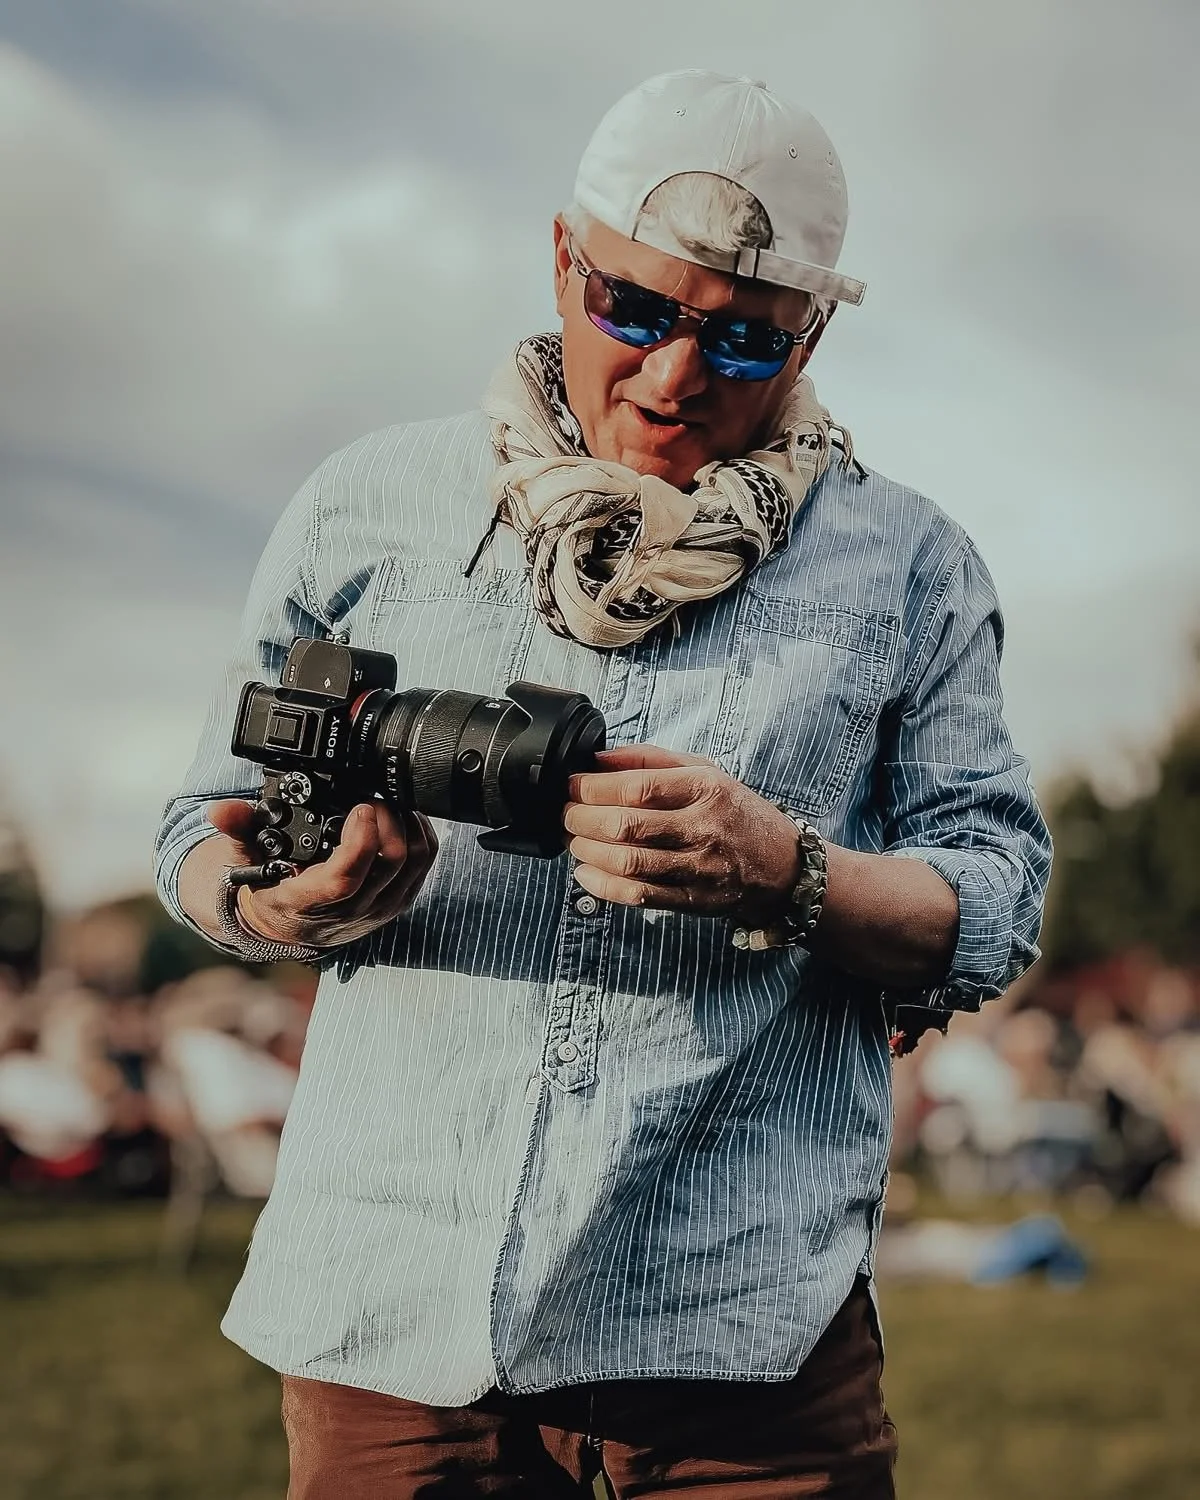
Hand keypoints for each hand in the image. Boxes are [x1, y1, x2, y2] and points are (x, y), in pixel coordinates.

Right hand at [205, 798, 438, 947]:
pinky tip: (403, 819)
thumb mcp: (245, 859)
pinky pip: (421, 870)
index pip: (345, 878)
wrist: (283, 924)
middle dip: (388, 822)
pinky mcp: (394, 904)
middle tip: (374, 797)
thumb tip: (220, 810)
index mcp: (307, 903)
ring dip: (407, 828)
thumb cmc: (268, 886)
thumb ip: (238, 829)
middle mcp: (346, 912)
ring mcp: (375, 911)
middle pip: (389, 866)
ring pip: (412, 866)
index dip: (360, 841)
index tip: (360, 807)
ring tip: (390, 803)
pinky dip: (419, 839)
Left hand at [563, 744, 800, 919]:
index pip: (637, 787)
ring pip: (627, 862)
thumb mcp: (705, 771)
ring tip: (574, 839)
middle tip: (566, 813)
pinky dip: (602, 885)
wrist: (782, 867)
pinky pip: (638, 895)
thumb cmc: (736, 812)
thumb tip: (599, 759)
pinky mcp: (691, 900)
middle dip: (582, 818)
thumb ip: (651, 759)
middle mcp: (703, 828)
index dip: (593, 788)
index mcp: (706, 789)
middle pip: (626, 825)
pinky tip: (585, 872)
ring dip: (587, 850)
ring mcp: (698, 868)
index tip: (572, 785)